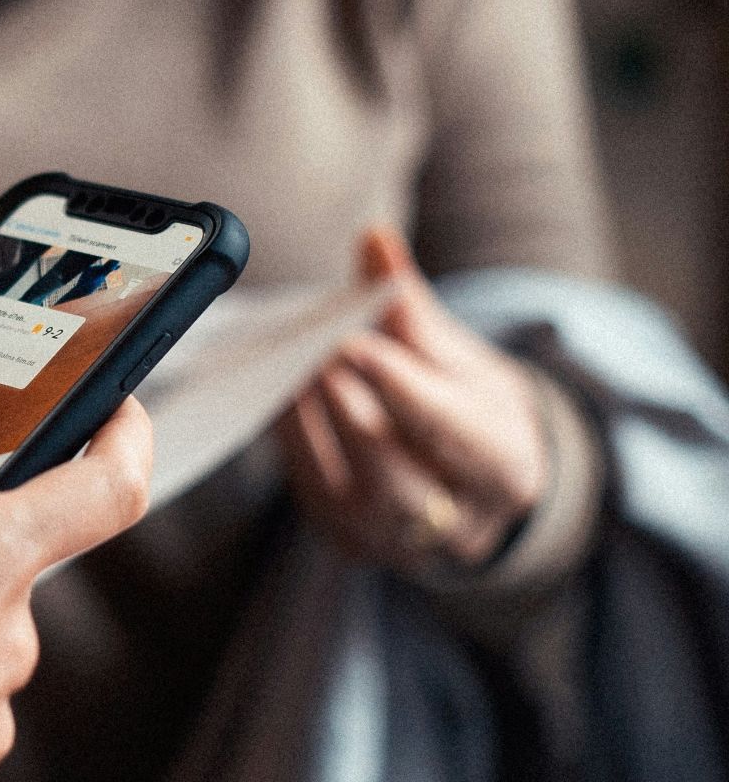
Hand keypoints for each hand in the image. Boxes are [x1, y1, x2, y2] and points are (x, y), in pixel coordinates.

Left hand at [279, 226, 547, 569]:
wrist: (469, 481)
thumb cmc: (467, 408)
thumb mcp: (460, 358)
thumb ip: (410, 307)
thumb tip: (373, 240)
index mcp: (506, 469)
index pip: (450, 431)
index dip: (399, 386)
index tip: (353, 340)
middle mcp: (456, 522)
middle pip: (399, 475)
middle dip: (352, 414)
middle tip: (311, 355)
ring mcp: (397, 541)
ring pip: (350, 491)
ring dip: (313, 429)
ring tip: (286, 370)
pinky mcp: (348, 540)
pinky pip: (313, 491)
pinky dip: (293, 442)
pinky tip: (275, 395)